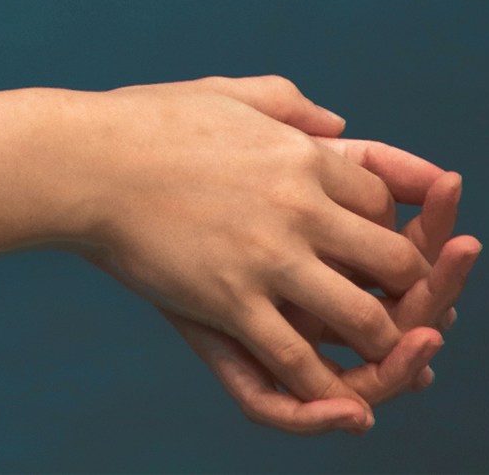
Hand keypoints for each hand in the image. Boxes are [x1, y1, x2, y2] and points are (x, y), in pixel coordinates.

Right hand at [74, 77, 437, 421]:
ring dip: (380, 344)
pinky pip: (297, 357)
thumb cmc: (144, 122)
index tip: (369, 253)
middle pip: (394, 261)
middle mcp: (298, 205)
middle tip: (396, 312)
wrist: (81, 160)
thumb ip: (289, 104)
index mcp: (301, 156)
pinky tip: (330, 396)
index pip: (382, 204)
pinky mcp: (229, 298)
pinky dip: (324, 386)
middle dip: (407, 293)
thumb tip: (338, 123)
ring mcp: (266, 255)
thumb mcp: (227, 93)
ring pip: (362, 317)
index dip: (387, 232)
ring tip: (373, 356)